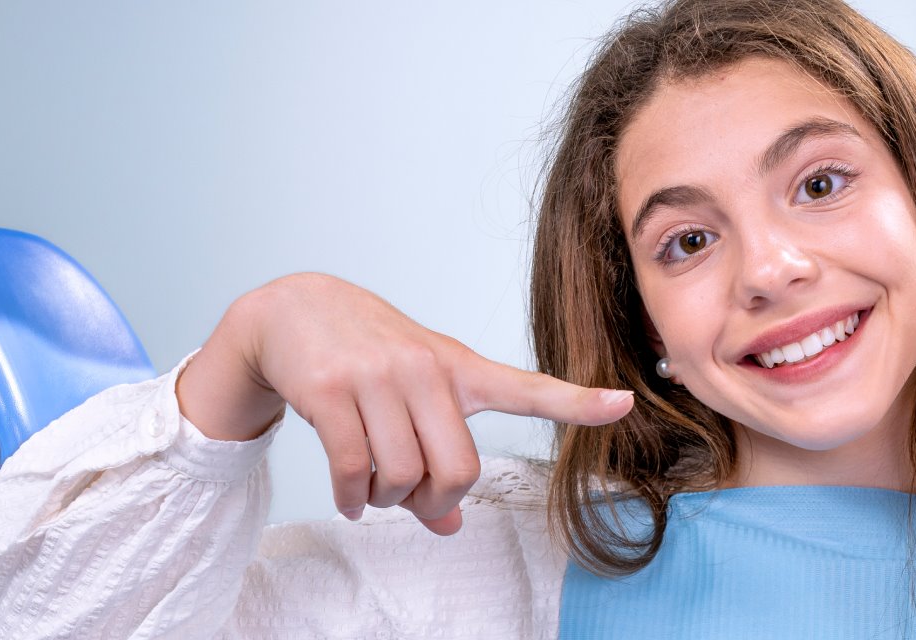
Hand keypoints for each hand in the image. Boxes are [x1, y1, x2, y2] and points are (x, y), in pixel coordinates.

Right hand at [177, 273, 634, 535]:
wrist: (293, 312)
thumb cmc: (366, 357)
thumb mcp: (413, 396)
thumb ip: (437, 458)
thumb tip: (448, 527)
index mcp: (458, 367)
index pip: (526, 387)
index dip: (576, 401)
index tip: (622, 403)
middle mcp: (424, 368)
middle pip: (457, 469)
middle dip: (432, 501)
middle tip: (409, 497)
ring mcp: (377, 376)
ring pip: (402, 475)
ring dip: (384, 501)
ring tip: (371, 489)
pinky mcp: (330, 389)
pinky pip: (354, 471)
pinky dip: (352, 499)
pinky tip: (349, 496)